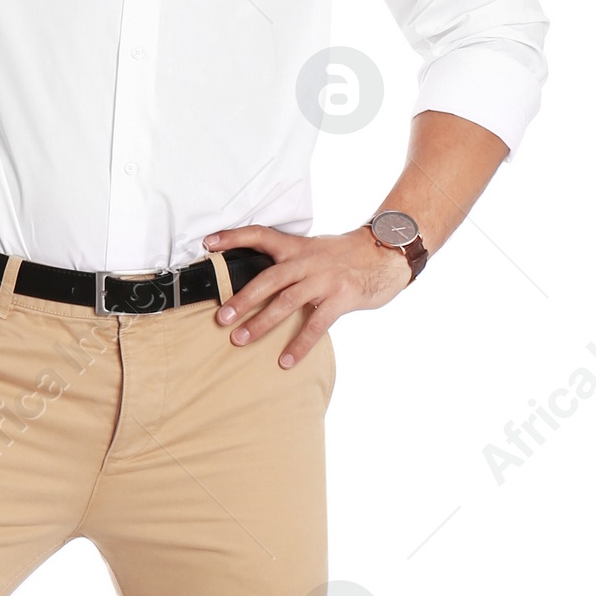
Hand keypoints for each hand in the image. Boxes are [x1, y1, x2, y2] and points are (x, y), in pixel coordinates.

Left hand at [204, 224, 411, 366]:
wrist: (386, 253)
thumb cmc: (347, 257)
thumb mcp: (315, 250)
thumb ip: (291, 262)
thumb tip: (262, 281)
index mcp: (298, 247)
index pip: (260, 235)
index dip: (234, 237)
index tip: (209, 243)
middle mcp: (307, 261)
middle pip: (268, 278)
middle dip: (242, 298)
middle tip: (221, 317)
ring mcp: (324, 279)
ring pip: (286, 302)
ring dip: (261, 322)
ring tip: (240, 339)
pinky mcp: (341, 297)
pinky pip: (316, 324)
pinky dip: (300, 344)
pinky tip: (286, 360)